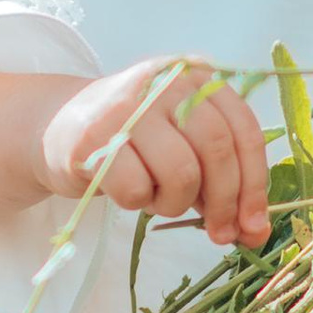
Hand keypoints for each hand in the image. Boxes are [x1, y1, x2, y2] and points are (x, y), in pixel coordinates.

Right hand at [37, 53, 271, 246]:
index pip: (244, 130)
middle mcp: (166, 82)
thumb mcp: (183, 146)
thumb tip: (255, 234)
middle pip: (218, 150)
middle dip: (225, 203)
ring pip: (181, 173)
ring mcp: (128, 106)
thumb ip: (221, 182)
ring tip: (158, 198)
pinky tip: (126, 189)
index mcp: (199, 78)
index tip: (253, 226)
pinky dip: (138, 203)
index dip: (255, 184)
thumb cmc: (135, 142)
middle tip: (219, 233)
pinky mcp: (94, 137)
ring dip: (175, 203)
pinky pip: (137, 189)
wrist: (57, 126)